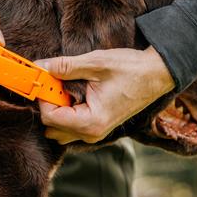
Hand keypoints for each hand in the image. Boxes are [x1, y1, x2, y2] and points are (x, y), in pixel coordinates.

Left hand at [36, 47, 174, 143]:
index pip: (50, 117)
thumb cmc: (131, 70)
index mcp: (91, 122)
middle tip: (54, 80)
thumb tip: (41, 66)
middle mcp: (92, 133)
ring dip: (57, 107)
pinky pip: (71, 125)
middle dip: (49, 103)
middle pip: (52, 126)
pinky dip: (66, 110)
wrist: (156, 74)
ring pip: (60, 128)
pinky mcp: (97, 126)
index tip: (44, 77)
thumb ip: (65, 67)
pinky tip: (73, 91)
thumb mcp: (95, 63)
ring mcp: (95, 132)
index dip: (43, 96)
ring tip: (65, 85)